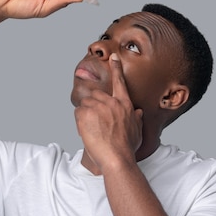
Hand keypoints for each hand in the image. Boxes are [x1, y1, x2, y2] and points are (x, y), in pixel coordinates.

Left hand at [74, 53, 143, 172]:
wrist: (116, 158)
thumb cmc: (127, 148)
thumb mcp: (137, 132)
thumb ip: (136, 119)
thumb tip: (139, 113)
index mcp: (124, 105)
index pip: (120, 82)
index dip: (116, 68)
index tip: (113, 57)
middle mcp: (111, 103)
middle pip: (96, 94)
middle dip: (93, 105)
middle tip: (95, 121)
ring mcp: (98, 107)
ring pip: (85, 104)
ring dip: (86, 115)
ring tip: (93, 129)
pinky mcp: (85, 113)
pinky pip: (77, 112)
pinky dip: (79, 121)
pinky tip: (86, 131)